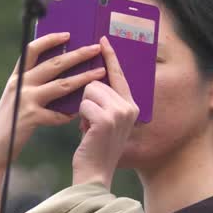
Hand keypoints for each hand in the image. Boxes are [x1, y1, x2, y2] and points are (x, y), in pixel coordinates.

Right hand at [0, 33, 107, 168]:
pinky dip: (70, 114)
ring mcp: (25, 100)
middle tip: (95, 48)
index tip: (68, 35)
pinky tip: (79, 114)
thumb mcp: (17, 99)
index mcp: (17, 77)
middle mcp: (20, 85)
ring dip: (83, 78)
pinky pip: (57, 114)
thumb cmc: (10, 124)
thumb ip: (31, 86)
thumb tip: (59, 74)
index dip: (50, 40)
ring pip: (60, 84)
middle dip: (77, 54)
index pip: (32, 50)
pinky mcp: (31, 118)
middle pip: (53, 63)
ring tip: (100, 73)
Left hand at [72, 37, 138, 186]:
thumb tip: (92, 79)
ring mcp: (120, 113)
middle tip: (92, 122)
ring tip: (90, 128)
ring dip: (83, 109)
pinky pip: (83, 104)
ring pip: (88, 91)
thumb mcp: (103, 120)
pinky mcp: (106, 119)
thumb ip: (104, 100)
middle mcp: (130, 107)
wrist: (94, 173)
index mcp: (131, 105)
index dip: (110, 56)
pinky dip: (81, 118)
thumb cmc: (94, 147)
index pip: (118, 74)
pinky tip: (87, 133)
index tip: (102, 39)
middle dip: (87, 100)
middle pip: (97, 82)